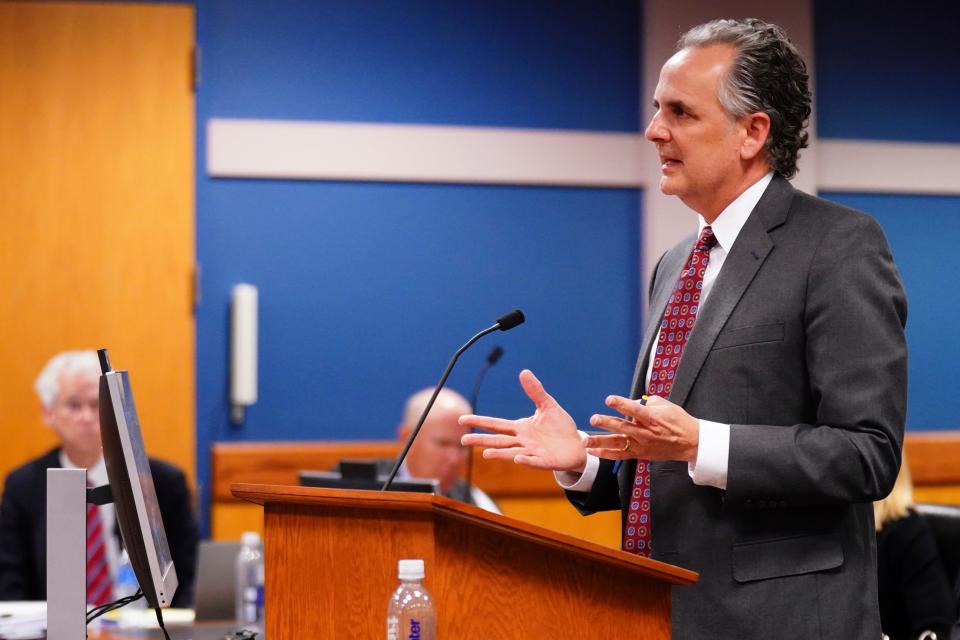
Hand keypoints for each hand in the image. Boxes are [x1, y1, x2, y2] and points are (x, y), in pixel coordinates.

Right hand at [460, 369, 586, 471]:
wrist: (577, 445)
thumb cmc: (560, 427)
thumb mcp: (547, 406)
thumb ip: (535, 391)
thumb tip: (524, 372)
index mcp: (521, 427)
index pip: (496, 424)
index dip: (480, 422)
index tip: (462, 419)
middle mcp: (523, 441)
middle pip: (498, 440)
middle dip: (481, 440)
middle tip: (463, 441)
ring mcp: (533, 452)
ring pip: (512, 452)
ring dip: (500, 454)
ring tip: (486, 454)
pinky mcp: (546, 461)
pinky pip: (534, 461)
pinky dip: (526, 461)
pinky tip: (518, 458)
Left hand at [583, 395, 699, 462]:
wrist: (690, 442)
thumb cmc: (679, 421)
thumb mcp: (667, 405)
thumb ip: (648, 402)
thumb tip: (635, 402)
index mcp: (652, 418)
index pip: (634, 410)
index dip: (621, 404)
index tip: (609, 400)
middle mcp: (645, 432)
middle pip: (623, 427)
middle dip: (607, 423)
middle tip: (594, 419)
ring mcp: (641, 445)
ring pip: (618, 443)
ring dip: (601, 442)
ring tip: (586, 440)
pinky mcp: (639, 454)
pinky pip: (620, 455)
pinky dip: (606, 454)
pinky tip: (593, 451)